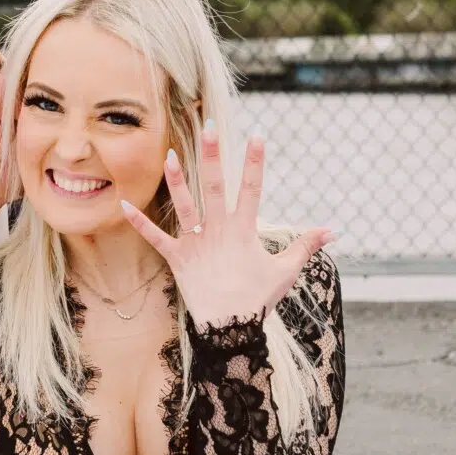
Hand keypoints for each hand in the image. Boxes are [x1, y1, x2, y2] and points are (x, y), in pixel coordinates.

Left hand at [121, 123, 334, 327]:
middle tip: (209, 127)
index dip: (255, 162)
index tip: (257, 136)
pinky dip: (139, 222)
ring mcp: (196, 243)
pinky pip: (155, 237)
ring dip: (177, 179)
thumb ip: (306, 246)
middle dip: (213, 155)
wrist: (230, 327)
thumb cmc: (258, 298)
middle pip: (215, 186)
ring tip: (171, 155)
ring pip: (185, 205)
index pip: (253, 188)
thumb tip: (332, 231)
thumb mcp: (285, 270)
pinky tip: (123, 203)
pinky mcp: (178, 258)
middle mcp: (219, 230)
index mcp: (244, 230)